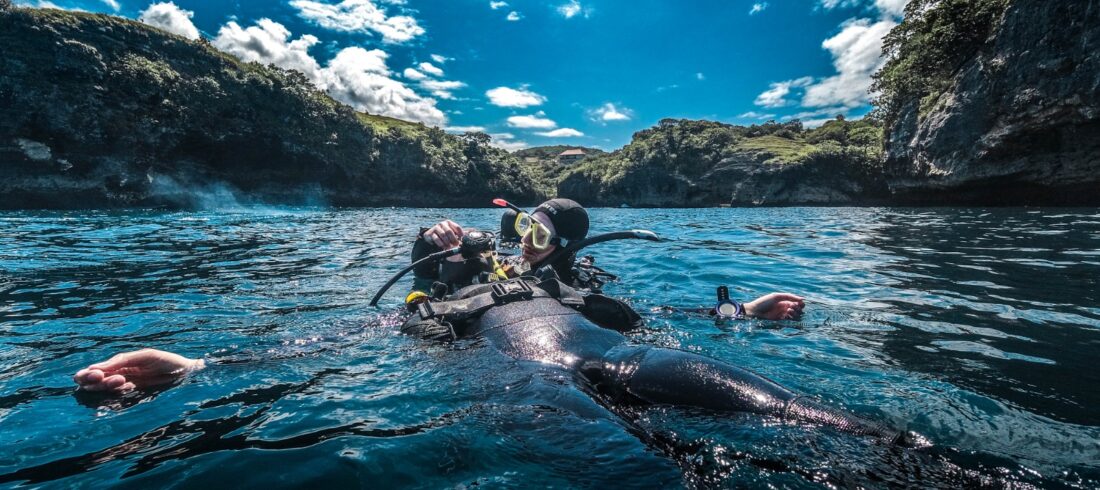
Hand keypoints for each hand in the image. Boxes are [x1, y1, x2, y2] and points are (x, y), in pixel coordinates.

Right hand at [73, 349, 204, 392]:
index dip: (88, 374)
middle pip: (94, 383)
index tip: (95, 374)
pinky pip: (118, 400)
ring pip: (106, 391)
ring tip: (123, 381)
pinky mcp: (135, 397)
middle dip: (95, 383)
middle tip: (108, 379)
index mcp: (119, 364)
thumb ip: (123, 360)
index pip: (93, 371)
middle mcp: (118, 376)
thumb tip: (96, 368)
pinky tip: (129, 386)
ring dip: (109, 387)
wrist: (186, 373)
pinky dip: (119, 394)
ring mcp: (126, 387)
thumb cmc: (167, 361)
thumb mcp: (145, 356)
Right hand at [423, 220, 464, 261]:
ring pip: (443, 235)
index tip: (462, 240)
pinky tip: (443, 246)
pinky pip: (436, 238)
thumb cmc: (444, 235)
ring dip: (447, 242)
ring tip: (449, 247)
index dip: (460, 234)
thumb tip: (472, 231)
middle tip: (456, 245)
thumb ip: (460, 233)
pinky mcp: (430, 233)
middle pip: (450, 231)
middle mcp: (442, 224)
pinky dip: (441, 243)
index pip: (457, 227)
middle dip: (453, 239)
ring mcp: (436, 228)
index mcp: (449, 223)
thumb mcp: (452, 233)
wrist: (431, 237)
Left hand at [744, 293, 804, 319]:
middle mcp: (786, 308)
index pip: (799, 303)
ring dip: (795, 313)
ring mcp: (784, 314)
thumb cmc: (764, 302)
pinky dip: (792, 317)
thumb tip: (802, 299)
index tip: (799, 303)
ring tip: (788, 310)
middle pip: (800, 310)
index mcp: (785, 301)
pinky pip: (791, 320)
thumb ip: (789, 296)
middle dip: (798, 308)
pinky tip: (786, 314)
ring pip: (797, 316)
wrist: (755, 311)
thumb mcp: (777, 296)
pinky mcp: (781, 321)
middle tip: (791, 307)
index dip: (801, 304)